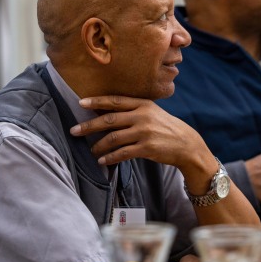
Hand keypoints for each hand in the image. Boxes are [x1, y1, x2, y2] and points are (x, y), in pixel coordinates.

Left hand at [69, 96, 211, 173]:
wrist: (187, 144)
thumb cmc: (165, 127)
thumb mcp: (151, 112)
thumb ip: (132, 110)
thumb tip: (105, 112)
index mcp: (142, 104)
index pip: (115, 101)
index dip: (96, 101)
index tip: (80, 103)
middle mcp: (142, 116)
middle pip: (109, 119)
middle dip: (89, 125)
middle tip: (74, 130)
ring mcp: (145, 132)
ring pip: (114, 138)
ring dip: (99, 145)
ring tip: (91, 150)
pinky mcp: (147, 148)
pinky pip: (123, 153)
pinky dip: (110, 157)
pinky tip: (103, 161)